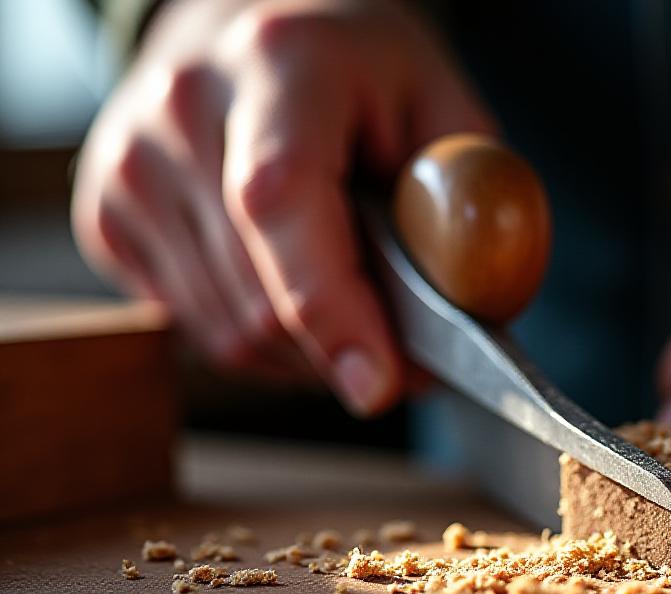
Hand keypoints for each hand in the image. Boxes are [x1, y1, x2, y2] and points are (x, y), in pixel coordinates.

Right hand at [72, 0, 493, 413]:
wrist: (251, 31)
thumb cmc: (361, 76)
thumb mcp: (443, 107)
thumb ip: (467, 196)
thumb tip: (469, 305)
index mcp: (278, 65)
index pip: (282, 204)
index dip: (330, 309)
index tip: (379, 386)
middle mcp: (183, 110)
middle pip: (259, 296)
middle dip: (348, 349)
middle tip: (410, 353)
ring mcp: (130, 167)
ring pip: (229, 333)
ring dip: (309, 355)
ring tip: (354, 306)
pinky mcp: (106, 217)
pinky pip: (197, 331)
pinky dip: (261, 342)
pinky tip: (291, 289)